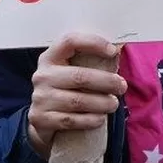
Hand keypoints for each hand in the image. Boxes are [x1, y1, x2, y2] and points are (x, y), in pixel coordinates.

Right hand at [27, 33, 125, 158]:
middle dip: (106, 82)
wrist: (41, 120)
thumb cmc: (64, 91)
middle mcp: (42, 76)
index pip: (69, 42)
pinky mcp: (41, 118)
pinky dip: (91, 120)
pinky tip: (100, 118)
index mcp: (50, 58)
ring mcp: (40, 98)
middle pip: (79, 76)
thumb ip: (88, 63)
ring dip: (102, 103)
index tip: (112, 51)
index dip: (93, 43)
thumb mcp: (69, 72)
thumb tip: (117, 52)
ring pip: (78, 101)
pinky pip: (72, 120)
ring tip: (113, 104)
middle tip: (122, 87)